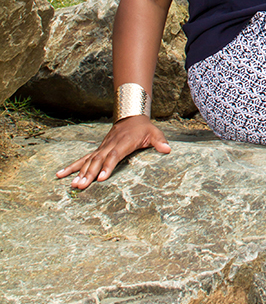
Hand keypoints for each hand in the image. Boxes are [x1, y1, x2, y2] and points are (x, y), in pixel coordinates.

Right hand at [56, 117, 171, 189]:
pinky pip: (83, 159)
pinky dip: (72, 167)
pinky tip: (60, 174)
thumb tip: (168, 149)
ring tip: (72, 185)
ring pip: (89, 161)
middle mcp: (110, 145)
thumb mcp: (154, 132)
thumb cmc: (143, 127)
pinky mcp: (97, 150)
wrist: (130, 116)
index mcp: (124, 142)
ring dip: (79, 173)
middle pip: (98, 160)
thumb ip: (159, 141)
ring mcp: (102, 148)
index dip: (107, 166)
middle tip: (81, 187)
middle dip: (89, 174)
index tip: (101, 178)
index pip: (114, 155)